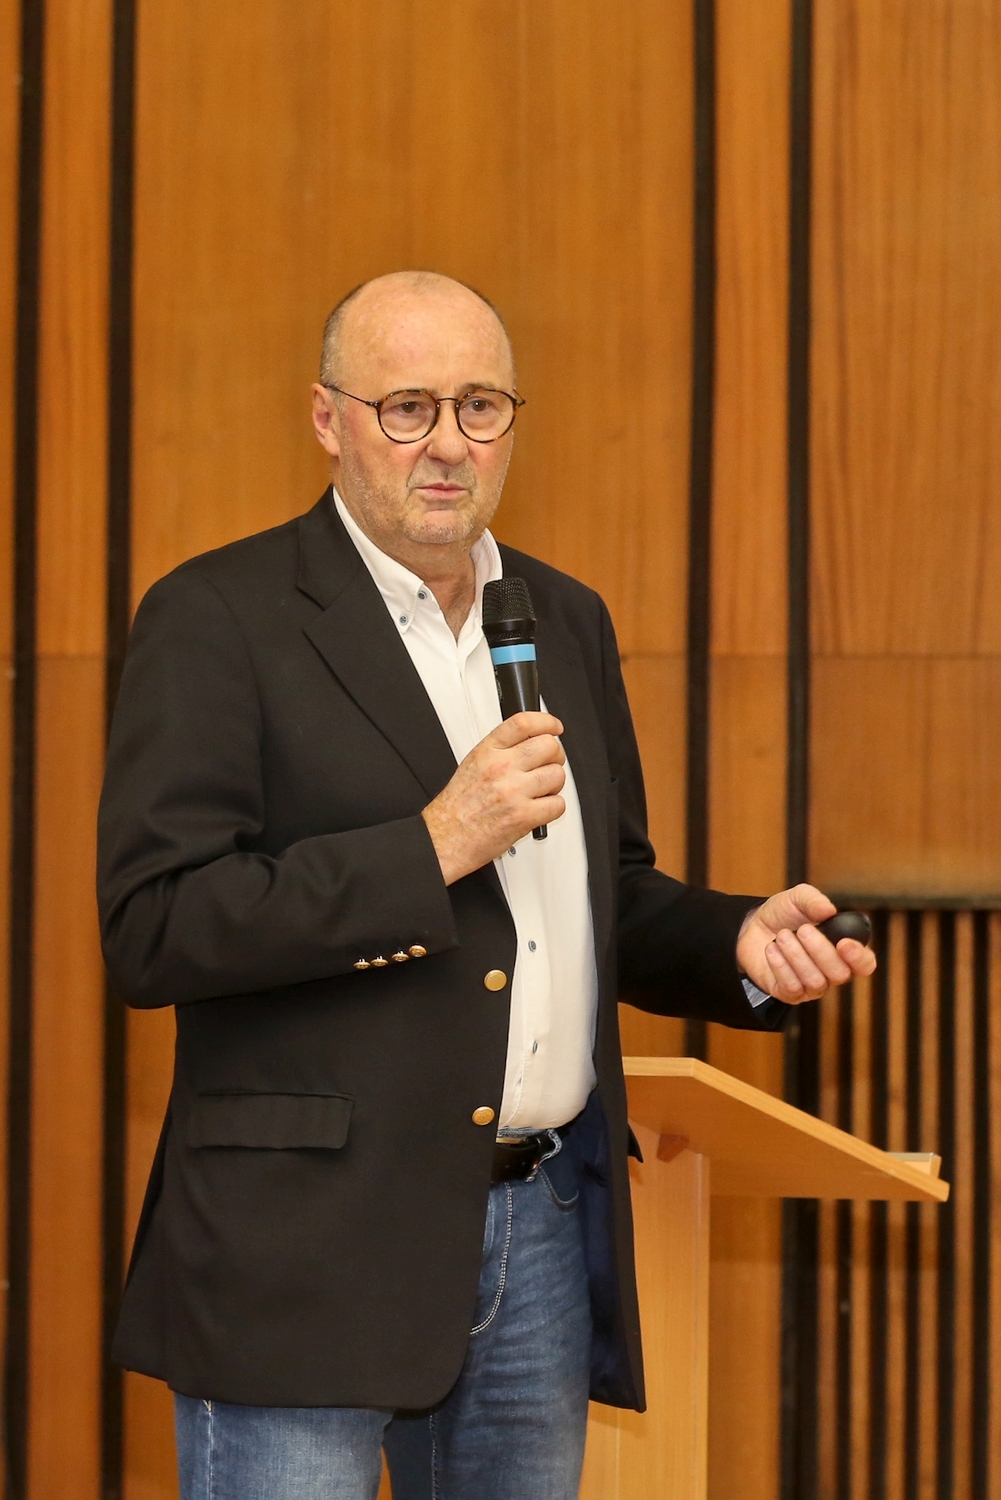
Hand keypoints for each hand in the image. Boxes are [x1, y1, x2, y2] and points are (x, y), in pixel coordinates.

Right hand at [422, 712, 566, 883]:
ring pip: (557, 775)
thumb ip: (501, 750)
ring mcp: (514, 792)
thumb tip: (530, 741)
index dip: (546, 721)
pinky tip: (539, 808)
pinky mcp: (524, 816)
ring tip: (540, 790)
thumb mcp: (473, 764)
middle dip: (555, 755)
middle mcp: (501, 768)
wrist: (447, 837)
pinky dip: (553, 807)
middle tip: (549, 764)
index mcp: (488, 751)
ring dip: (554, 783)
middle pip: (549, 746)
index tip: (554, 727)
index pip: (524, 723)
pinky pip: (557, 804)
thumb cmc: (459, 806)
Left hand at [735, 883, 876, 1004]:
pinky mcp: (790, 994)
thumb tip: (829, 910)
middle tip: (802, 930)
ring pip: (816, 982)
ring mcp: (812, 986)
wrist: (751, 927)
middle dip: (820, 950)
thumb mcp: (797, 898)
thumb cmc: (784, 915)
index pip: (865, 964)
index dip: (859, 957)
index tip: (844, 943)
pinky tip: (772, 949)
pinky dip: (780, 965)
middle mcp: (832, 972)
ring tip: (782, 936)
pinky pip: (793, 988)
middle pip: (840, 974)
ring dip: (797, 956)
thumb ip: (813, 900)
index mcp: (843, 949)